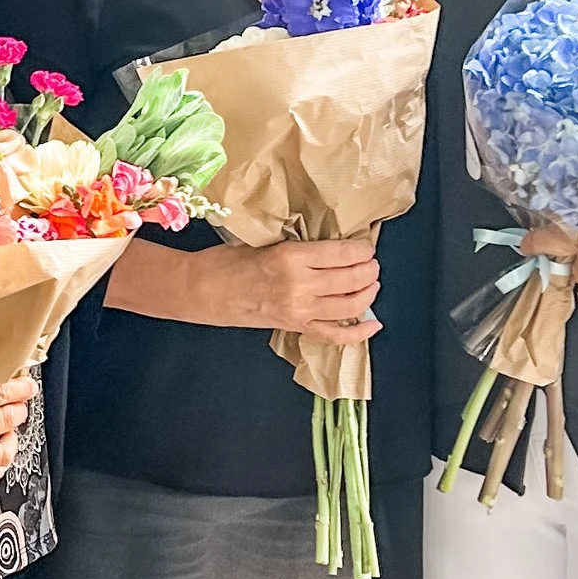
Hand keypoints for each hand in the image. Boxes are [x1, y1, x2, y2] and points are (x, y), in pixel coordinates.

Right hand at [208, 239, 380, 336]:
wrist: (203, 290)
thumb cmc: (228, 261)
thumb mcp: (266, 242)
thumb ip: (300, 246)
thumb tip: (335, 246)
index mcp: (291, 257)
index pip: (343, 252)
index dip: (362, 249)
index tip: (366, 246)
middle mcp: (300, 285)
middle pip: (353, 278)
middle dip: (370, 269)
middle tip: (371, 263)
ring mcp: (299, 310)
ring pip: (351, 306)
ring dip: (369, 293)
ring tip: (371, 283)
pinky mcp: (295, 327)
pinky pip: (336, 336)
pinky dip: (359, 333)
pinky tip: (374, 324)